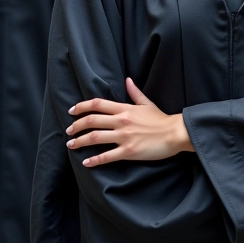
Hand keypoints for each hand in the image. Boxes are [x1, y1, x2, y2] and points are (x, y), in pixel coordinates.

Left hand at [66, 78, 193, 165]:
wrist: (174, 133)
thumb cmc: (161, 119)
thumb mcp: (147, 103)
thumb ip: (135, 92)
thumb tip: (128, 80)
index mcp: (125, 108)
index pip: (97, 104)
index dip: (82, 107)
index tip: (72, 111)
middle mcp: (121, 121)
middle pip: (92, 120)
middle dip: (76, 125)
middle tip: (68, 130)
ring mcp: (124, 136)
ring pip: (96, 137)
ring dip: (80, 141)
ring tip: (71, 144)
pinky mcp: (128, 152)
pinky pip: (107, 156)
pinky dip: (94, 160)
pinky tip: (86, 162)